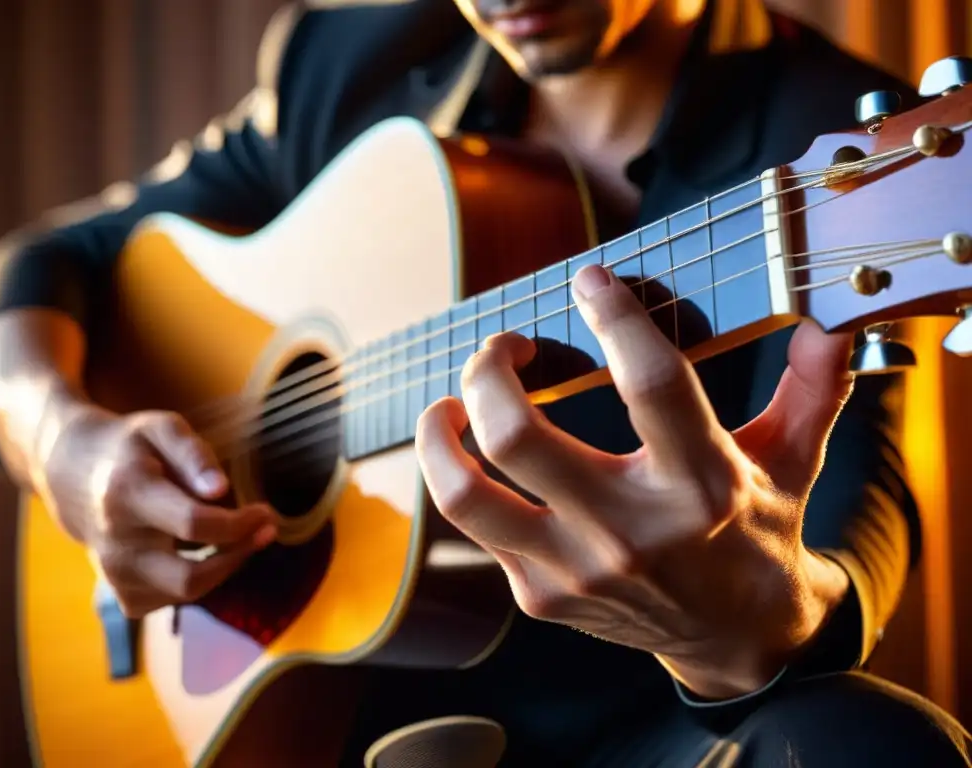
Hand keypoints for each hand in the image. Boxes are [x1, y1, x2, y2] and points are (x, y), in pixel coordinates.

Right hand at [39, 406, 279, 617]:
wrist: (73, 476)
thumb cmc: (130, 447)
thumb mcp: (161, 428)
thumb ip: (194, 454)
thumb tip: (221, 489)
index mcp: (128, 495)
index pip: (194, 525)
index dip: (239, 523)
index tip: (264, 511)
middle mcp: (116, 544)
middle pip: (191, 577)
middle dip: (238, 555)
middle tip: (265, 530)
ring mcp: (114, 576)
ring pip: (186, 593)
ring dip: (224, 568)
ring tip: (240, 537)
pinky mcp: (121, 595)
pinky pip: (174, 601)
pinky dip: (199, 580)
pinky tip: (204, 553)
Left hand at [415, 264, 851, 699]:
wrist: (736, 639)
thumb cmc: (758, 533)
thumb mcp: (794, 459)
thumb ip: (811, 387)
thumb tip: (827, 322)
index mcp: (702, 485)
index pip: (648, 384)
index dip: (612, 318)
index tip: (590, 281)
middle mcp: (631, 531)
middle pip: (517, 435)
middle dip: (490, 370)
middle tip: (504, 347)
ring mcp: (576, 570)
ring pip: (466, 493)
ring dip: (442, 432)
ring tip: (451, 402)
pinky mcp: (542, 596)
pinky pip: (475, 528)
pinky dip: (464, 477)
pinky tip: (474, 453)